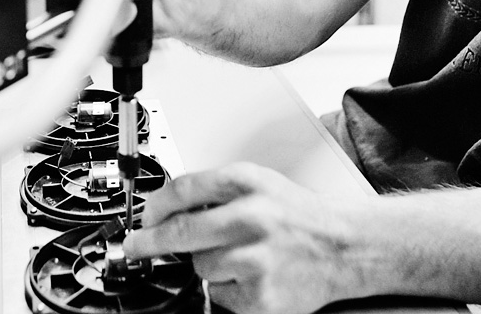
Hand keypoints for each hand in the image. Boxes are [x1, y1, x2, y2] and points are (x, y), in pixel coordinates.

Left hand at [124, 163, 372, 313]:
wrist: (344, 247)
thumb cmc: (297, 215)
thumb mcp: (259, 184)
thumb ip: (215, 192)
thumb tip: (164, 210)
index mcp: (248, 184)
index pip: (183, 190)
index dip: (154, 206)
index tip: (143, 217)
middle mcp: (252, 218)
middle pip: (180, 233)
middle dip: (149, 242)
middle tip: (135, 247)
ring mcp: (257, 260)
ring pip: (199, 267)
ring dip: (206, 265)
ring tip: (236, 256)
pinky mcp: (261, 296)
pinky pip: (219, 295)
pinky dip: (226, 289)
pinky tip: (249, 276)